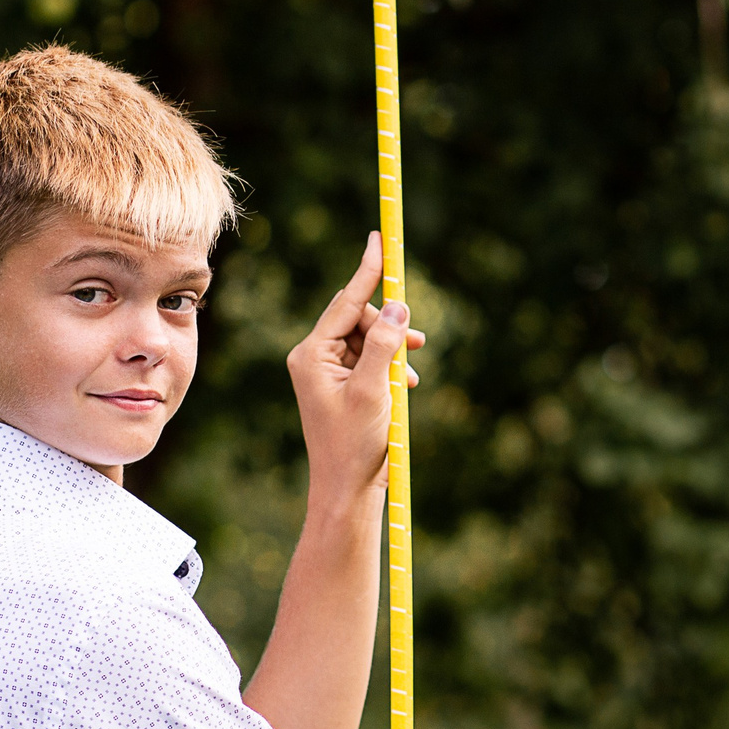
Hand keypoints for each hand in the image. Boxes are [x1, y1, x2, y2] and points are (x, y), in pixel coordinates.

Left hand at [288, 233, 426, 501]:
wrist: (347, 489)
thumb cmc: (355, 445)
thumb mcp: (374, 389)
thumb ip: (385, 344)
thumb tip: (400, 307)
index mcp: (311, 354)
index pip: (345, 301)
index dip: (368, 270)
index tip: (380, 238)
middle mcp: (313, 357)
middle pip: (358, 318)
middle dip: (390, 327)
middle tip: (417, 344)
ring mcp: (325, 372)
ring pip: (368, 339)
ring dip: (394, 350)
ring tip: (411, 377)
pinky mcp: (340, 386)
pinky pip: (369, 359)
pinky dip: (390, 367)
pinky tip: (405, 386)